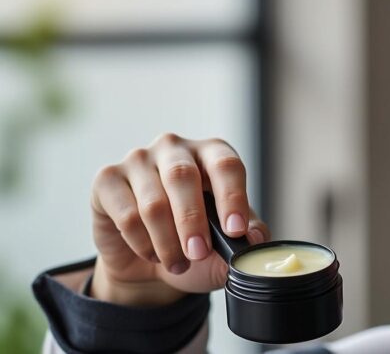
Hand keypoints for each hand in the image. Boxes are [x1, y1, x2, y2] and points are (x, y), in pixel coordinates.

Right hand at [89, 133, 269, 305]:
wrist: (150, 264)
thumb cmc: (195, 242)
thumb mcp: (227, 242)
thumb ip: (247, 237)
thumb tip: (257, 238)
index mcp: (211, 154)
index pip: (225, 164)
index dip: (232, 197)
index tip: (236, 231)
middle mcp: (174, 148)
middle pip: (183, 177)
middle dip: (193, 222)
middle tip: (199, 254)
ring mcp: (138, 159)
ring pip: (153, 203)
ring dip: (167, 243)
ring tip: (178, 264)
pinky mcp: (108, 179)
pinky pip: (126, 215)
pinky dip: (142, 243)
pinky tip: (152, 254)